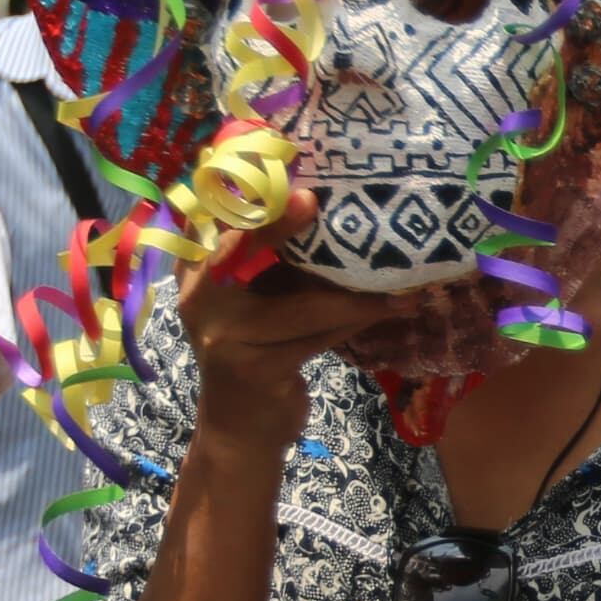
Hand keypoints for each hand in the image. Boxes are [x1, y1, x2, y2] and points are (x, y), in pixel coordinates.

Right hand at [177, 195, 414, 460]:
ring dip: (359, 291)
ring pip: (304, 301)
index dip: (252, 194)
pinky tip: (392, 307)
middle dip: (289, 221)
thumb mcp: (254, 301)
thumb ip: (272, 260)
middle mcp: (201, 298)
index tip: (289, 170)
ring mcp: (227, 336)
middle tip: (327, 199)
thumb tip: (328, 204)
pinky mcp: (259, 368)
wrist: (238, 431)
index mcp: (196, 271)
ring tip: (404, 275)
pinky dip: (358, 319)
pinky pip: (319, 335)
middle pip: (251, 247)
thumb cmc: (254, 350)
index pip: (220, 220)